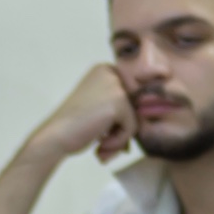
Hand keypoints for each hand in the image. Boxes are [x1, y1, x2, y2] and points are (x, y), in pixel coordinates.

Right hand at [0, 68, 130, 213]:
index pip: (132, 97)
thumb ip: (122, 105)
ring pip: (136, 118)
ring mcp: (115, 86)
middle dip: (122, 129)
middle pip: (136, 107)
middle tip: (102, 142)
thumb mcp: (100, 107)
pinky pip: (132, 128)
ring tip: (101, 144)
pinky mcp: (118, 102)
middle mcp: (111, 72)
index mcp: (105, 69)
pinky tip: (100, 144)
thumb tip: (159, 108)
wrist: (54, 136)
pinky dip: (118, 141)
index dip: (121, 119)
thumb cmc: (75, 127)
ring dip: (120, 137)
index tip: (101, 129)